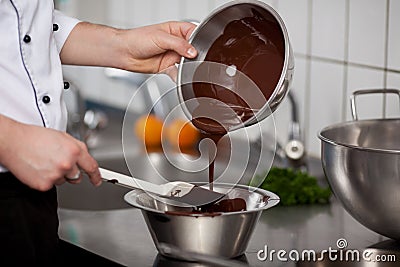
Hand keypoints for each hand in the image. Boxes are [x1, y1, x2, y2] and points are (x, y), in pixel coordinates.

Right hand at [0, 115, 101, 190]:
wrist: (14, 142)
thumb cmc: (36, 137)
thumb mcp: (63, 136)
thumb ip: (78, 148)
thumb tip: (86, 158)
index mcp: (74, 151)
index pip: (91, 167)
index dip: (96, 176)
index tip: (98, 180)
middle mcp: (67, 164)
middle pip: (77, 176)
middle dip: (71, 172)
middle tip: (58, 162)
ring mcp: (56, 176)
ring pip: (64, 181)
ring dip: (58, 174)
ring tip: (45, 161)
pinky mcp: (44, 185)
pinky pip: (51, 185)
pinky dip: (46, 179)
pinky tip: (39, 168)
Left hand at [61, 21, 197, 75]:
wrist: (124, 53)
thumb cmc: (137, 39)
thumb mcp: (161, 38)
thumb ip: (179, 44)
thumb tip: (193, 51)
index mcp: (176, 30)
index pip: (194, 33)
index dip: (199, 40)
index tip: (199, 48)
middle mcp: (176, 43)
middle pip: (192, 49)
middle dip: (195, 55)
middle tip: (195, 59)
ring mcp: (172, 55)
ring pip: (187, 62)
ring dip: (188, 66)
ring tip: (188, 68)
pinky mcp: (168, 67)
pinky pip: (178, 73)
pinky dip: (180, 76)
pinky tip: (181, 77)